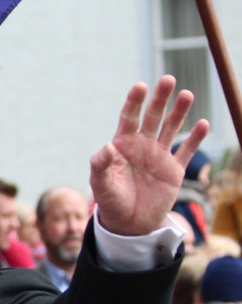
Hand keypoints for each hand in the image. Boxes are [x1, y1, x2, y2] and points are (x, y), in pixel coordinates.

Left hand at [91, 75, 209, 235]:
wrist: (128, 224)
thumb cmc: (110, 201)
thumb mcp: (100, 184)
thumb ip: (101, 165)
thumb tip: (107, 147)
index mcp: (122, 146)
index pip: (128, 119)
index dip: (134, 103)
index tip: (140, 86)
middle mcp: (142, 146)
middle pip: (153, 117)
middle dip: (160, 99)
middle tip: (168, 80)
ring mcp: (159, 157)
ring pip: (171, 129)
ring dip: (179, 112)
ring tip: (186, 94)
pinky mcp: (174, 170)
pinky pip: (186, 152)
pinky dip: (195, 139)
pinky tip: (203, 124)